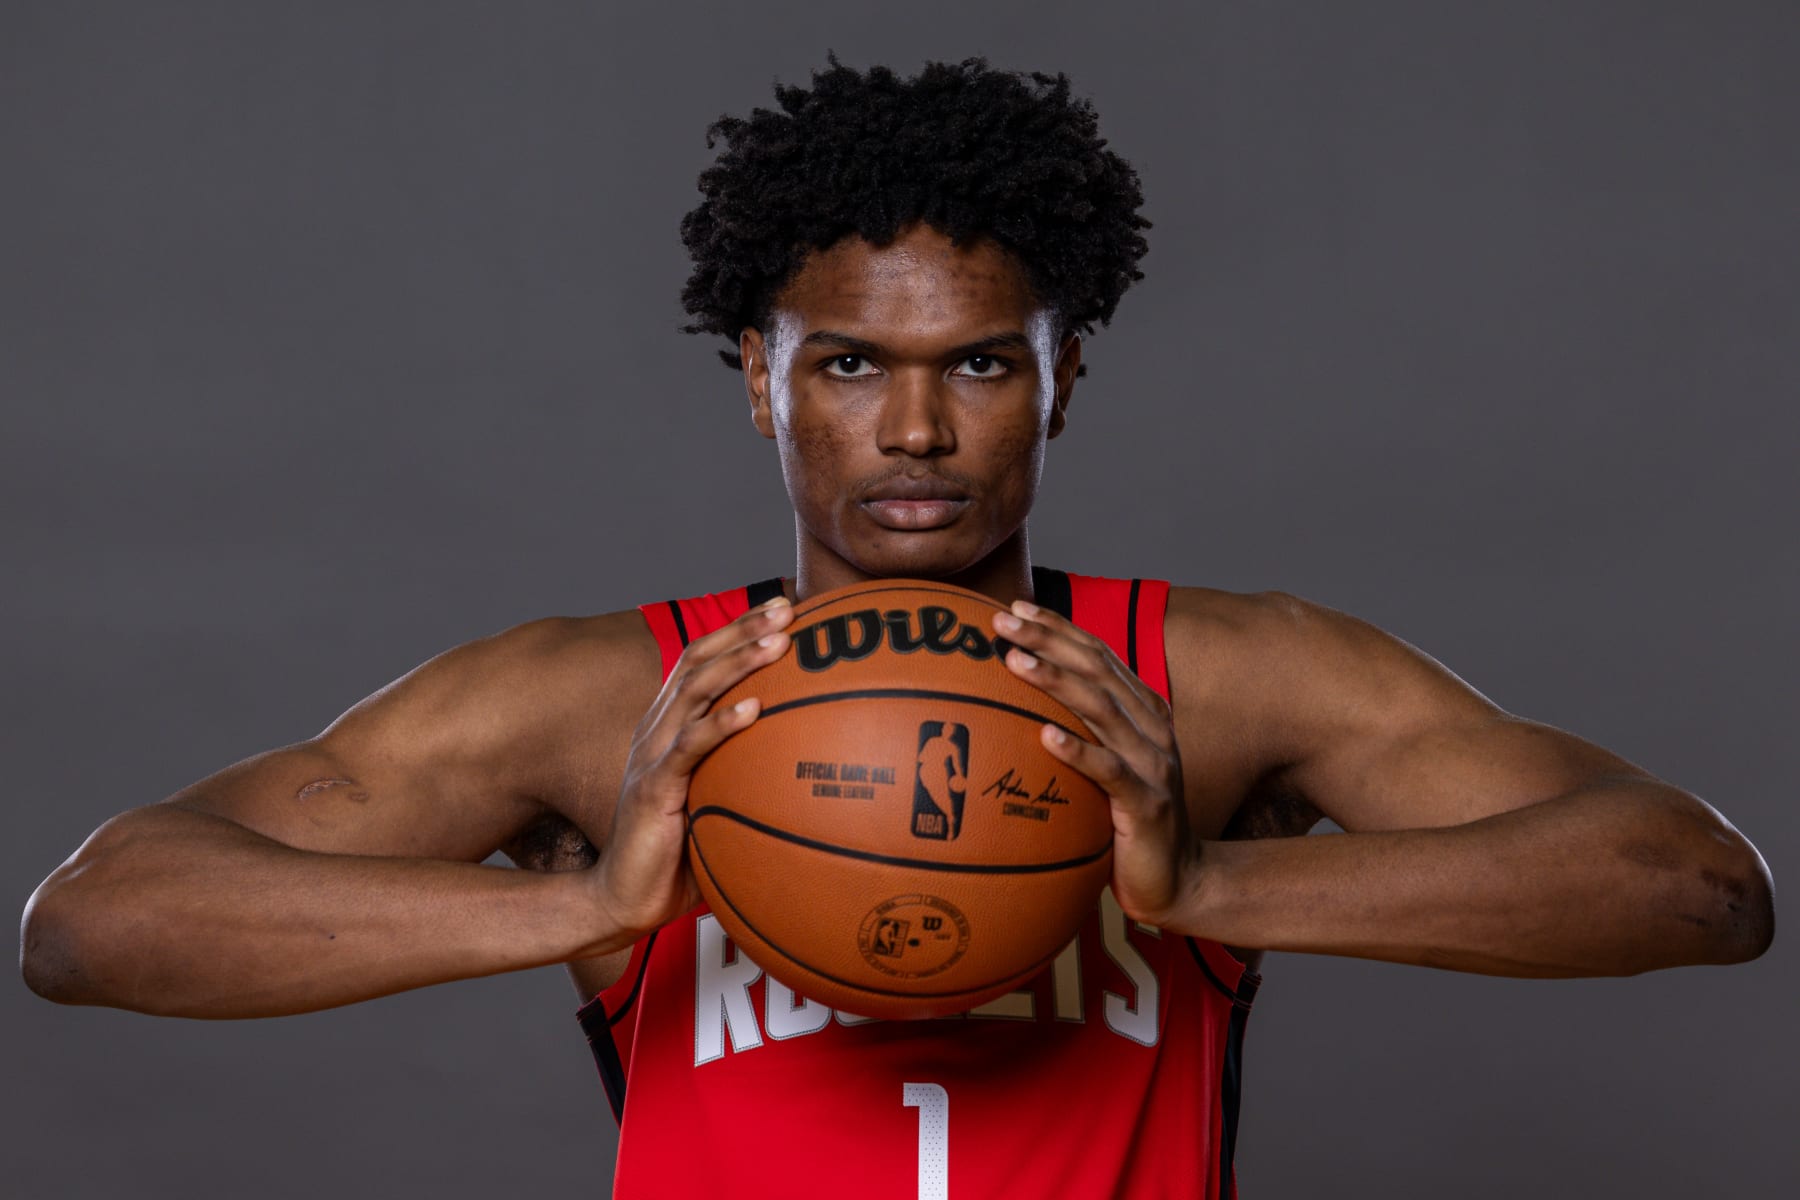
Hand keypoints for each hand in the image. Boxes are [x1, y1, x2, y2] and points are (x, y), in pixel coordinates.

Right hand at [589, 597, 793, 947]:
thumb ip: (750, 780)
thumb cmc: (676, 858)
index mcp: (669, 727)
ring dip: (739, 661)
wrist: (623, 900)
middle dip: (744, 628)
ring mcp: (652, 755)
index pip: (702, 662)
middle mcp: (657, 730)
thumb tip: (815, 775)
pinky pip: (691, 747)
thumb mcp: (718, 806)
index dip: (738, 630)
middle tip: (788, 607)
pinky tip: (754, 708)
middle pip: (700, 660)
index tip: (784, 609)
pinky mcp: (652, 787)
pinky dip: (722, 723)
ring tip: (778, 641)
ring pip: (696, 691)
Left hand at [992, 601, 1199, 926]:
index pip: (1098, 656)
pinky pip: (1110, 772)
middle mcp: (1151, 729)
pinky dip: (1078, 751)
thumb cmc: (1127, 823)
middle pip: (1096, 671)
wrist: (1179, 881)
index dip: (1059, 628)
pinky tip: (1045, 736)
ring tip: (1016, 662)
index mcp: (1142, 712)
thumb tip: (1015, 709)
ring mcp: (1153, 764)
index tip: (1016, 607)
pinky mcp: (1148, 805)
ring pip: (1102, 710)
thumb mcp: (1106, 768)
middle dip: (1049, 641)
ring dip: (1057, 682)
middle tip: (1004, 622)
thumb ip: (1081, 732)